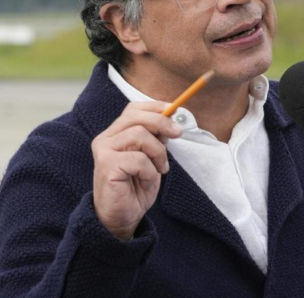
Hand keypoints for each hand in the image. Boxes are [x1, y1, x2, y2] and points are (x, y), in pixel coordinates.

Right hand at [91, 101, 181, 239]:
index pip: (133, 109)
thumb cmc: (136, 187)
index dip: (156, 107)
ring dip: (158, 152)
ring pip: (139, 135)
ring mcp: (104, 151)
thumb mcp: (152, 158)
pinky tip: (147, 180)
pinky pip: (138, 159)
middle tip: (178, 133)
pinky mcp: (107, 166)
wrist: (122, 217)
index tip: (175, 110)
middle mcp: (105, 139)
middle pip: (136, 117)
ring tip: (160, 168)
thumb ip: (156, 139)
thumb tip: (171, 120)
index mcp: (115, 133)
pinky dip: (150, 170)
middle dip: (162, 122)